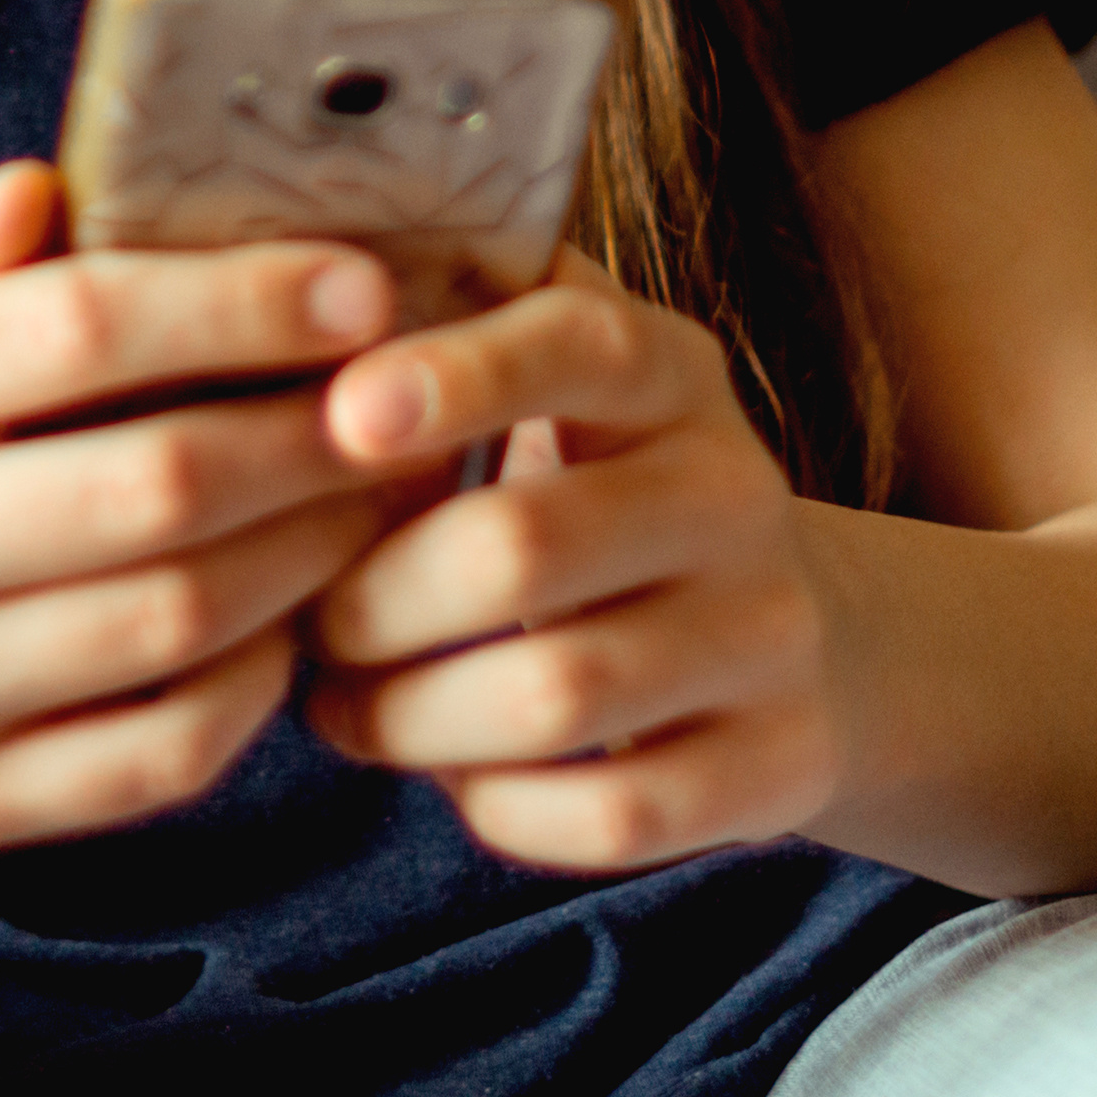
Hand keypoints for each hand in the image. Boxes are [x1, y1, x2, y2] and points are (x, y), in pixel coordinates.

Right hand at [0, 164, 411, 852]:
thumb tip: (39, 194)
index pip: (73, 327)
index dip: (241, 304)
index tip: (365, 287)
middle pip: (151, 484)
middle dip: (311, 434)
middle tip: (401, 402)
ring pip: (177, 620)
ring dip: (313, 548)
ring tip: (375, 491)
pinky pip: (168, 749)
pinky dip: (261, 678)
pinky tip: (297, 609)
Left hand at [301, 269, 848, 871]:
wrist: (807, 643)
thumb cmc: (602, 498)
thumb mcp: (562, 394)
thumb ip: (457, 328)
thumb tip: (289, 282)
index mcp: (671, 373)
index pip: (578, 342)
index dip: (457, 374)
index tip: (342, 416)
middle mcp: (736, 493)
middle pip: (524, 546)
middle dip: (372, 599)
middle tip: (309, 623)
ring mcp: (770, 635)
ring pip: (555, 696)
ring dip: (410, 717)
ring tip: (349, 708)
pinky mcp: (779, 764)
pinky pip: (613, 814)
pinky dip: (502, 806)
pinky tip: (457, 777)